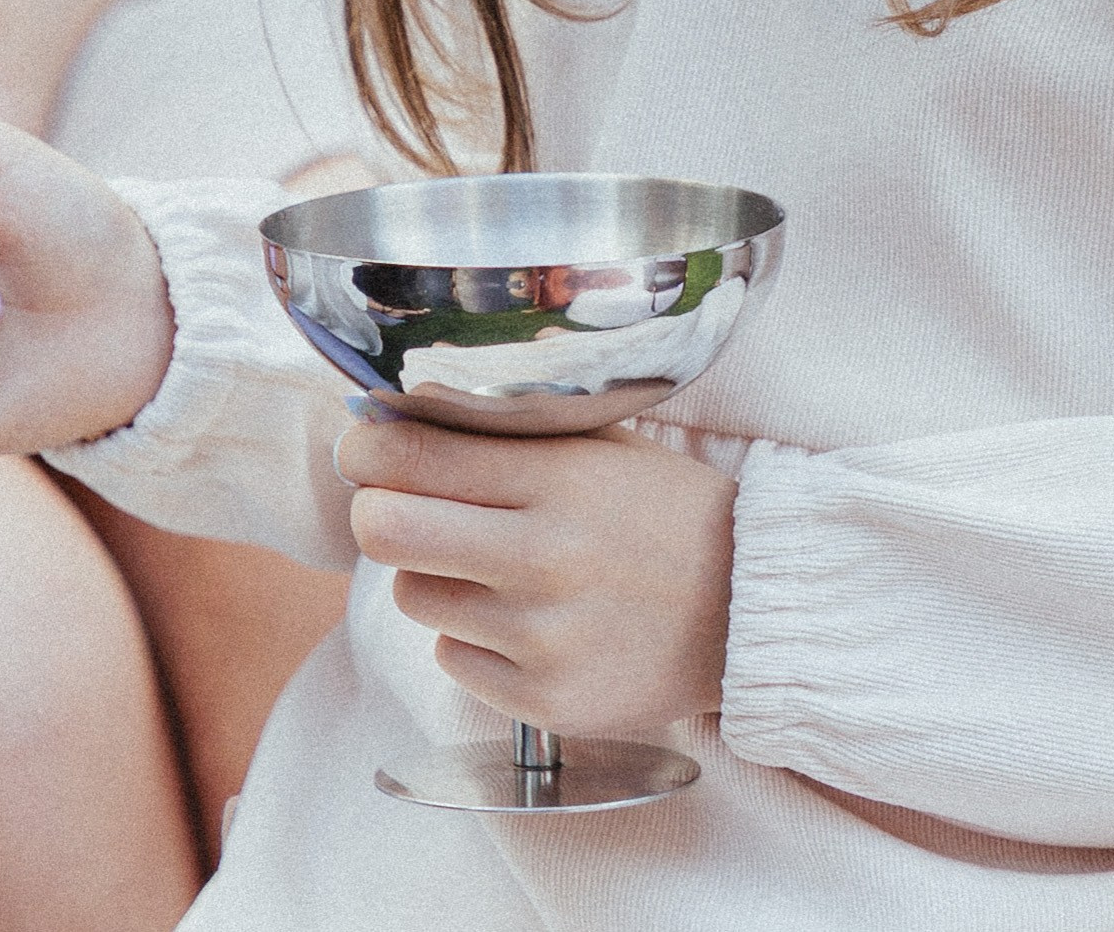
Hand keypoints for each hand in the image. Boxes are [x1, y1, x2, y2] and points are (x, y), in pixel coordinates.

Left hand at [337, 419, 736, 733]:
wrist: (749, 609)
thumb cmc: (666, 512)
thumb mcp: (601, 444)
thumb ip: (510, 429)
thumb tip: (401, 412)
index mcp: (558, 477)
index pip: (409, 456)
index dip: (366, 450)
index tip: (364, 450)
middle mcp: (542, 557)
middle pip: (384, 530)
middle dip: (377, 512)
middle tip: (398, 507)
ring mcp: (540, 638)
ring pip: (413, 596)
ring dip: (434, 577)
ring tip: (491, 566)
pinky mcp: (543, 701)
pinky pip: (453, 659)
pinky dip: (473, 638)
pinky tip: (527, 620)